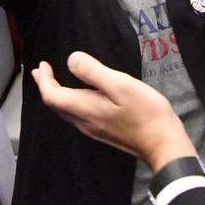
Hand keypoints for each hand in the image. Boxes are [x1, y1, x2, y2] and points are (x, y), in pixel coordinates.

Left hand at [32, 52, 194, 170]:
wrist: (163, 144)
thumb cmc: (145, 112)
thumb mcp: (121, 85)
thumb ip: (94, 72)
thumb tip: (71, 60)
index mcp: (85, 109)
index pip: (52, 96)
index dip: (44, 80)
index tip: (42, 64)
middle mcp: (84, 122)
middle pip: (56, 105)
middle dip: (46, 86)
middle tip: (41, 70)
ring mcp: (94, 129)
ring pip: (66, 111)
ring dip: (57, 93)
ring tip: (54, 80)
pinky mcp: (104, 132)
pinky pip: (77, 115)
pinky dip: (70, 100)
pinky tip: (79, 95)